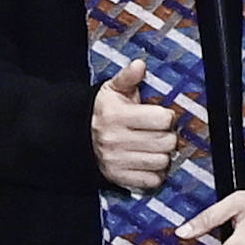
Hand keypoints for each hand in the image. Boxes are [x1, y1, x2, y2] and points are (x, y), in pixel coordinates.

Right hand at [90, 65, 185, 194]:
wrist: (75, 136)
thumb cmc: (103, 110)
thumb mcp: (112, 90)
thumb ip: (128, 77)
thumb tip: (140, 64)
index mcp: (116, 115)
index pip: (162, 119)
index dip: (167, 117)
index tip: (163, 116)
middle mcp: (115, 140)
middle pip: (166, 142)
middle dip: (169, 136)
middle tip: (161, 132)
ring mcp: (116, 161)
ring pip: (161, 161)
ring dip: (163, 155)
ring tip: (155, 146)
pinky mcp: (117, 177)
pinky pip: (151, 180)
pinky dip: (155, 173)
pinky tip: (149, 161)